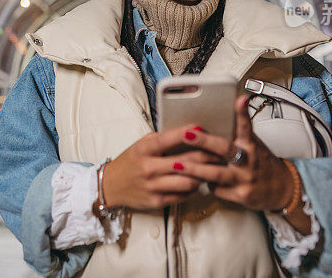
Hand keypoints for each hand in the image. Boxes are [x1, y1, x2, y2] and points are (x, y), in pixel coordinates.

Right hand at [102, 125, 222, 209]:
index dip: (186, 134)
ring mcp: (153, 187)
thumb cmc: (130, 162)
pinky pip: (182, 195)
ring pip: (188, 181)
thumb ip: (162, 140)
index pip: (167, 140)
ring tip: (212, 169)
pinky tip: (197, 182)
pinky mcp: (156, 201)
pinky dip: (193, 188)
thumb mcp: (141, 145)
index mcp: (143, 150)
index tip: (203, 129)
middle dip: (207, 156)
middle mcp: (148, 168)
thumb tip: (190, 133)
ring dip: (203, 175)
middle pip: (185, 162)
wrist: (111, 186)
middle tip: (221, 152)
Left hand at [170, 94, 294, 211]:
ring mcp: (245, 178)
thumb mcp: (254, 145)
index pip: (246, 126)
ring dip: (196, 169)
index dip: (242, 113)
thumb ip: (238, 135)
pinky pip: (218, 189)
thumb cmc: (262, 164)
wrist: (282, 190)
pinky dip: (206, 184)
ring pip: (217, 173)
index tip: (239, 100)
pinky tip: (200, 180)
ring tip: (178, 165)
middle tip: (187, 134)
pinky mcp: (241, 195)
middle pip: (225, 149)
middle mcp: (249, 160)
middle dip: (204, 141)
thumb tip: (220, 118)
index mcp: (251, 145)